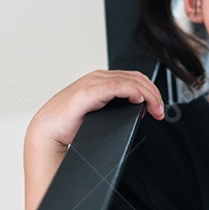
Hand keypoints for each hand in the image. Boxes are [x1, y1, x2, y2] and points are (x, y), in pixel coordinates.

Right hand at [27, 69, 164, 151]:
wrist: (48, 131)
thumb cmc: (69, 125)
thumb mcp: (99, 113)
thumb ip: (115, 107)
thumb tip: (139, 109)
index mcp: (100, 81)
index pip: (134, 78)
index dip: (151, 91)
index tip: (158, 110)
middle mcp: (98, 77)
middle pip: (137, 78)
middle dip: (154, 94)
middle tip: (160, 112)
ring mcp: (93, 82)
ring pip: (132, 81)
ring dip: (150, 95)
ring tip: (156, 110)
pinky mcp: (89, 91)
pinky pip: (119, 86)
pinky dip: (134, 91)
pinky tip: (141, 101)